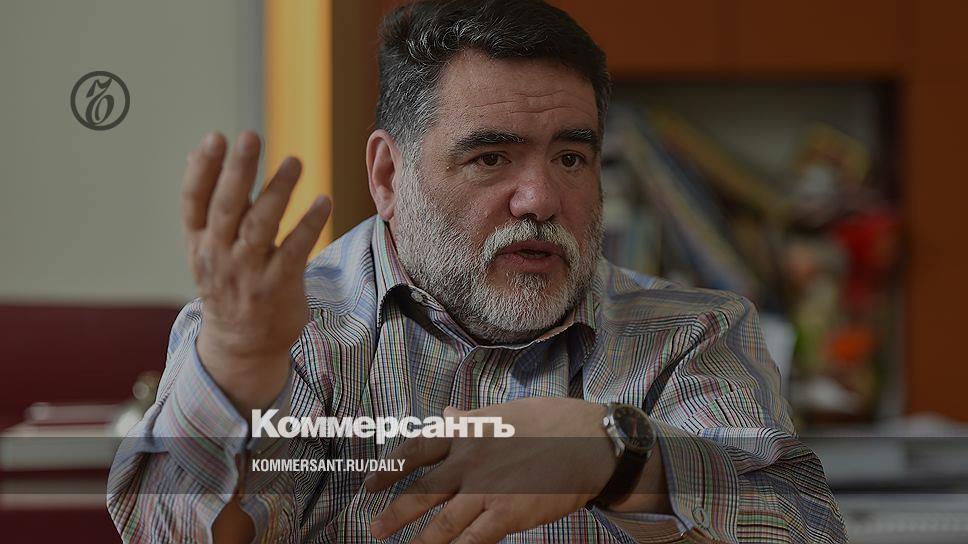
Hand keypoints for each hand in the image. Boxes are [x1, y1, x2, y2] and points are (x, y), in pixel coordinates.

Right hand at [181, 131, 330, 411]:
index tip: (213, 139)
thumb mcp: (205, 246)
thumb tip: (197, 151)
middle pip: (227, 208)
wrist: (240, 345)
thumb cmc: (227, 283)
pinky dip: (309, 225)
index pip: (194, 201)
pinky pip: (295, 251)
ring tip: (294, 161)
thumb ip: (206, 199)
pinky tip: (323, 201)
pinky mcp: (278, 285)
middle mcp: (219, 255)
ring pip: (261, 226)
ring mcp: (248, 272)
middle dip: (237, 171)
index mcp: (199, 242)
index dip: (202, 170)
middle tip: (249, 137)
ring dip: (277, 191)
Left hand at [364, 398, 616, 542]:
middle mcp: (469, 459)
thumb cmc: (552, 422)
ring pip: (442, 521)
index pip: (415, 449)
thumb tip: (448, 412)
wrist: (591, 443)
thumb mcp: (505, 411)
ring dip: (420, 540)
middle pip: (421, 490)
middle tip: (374, 529)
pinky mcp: (508, 514)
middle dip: (394, 513)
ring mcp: (487, 489)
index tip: (368, 484)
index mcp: (467, 431)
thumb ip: (471, 418)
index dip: (388, 469)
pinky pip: (473, 540)